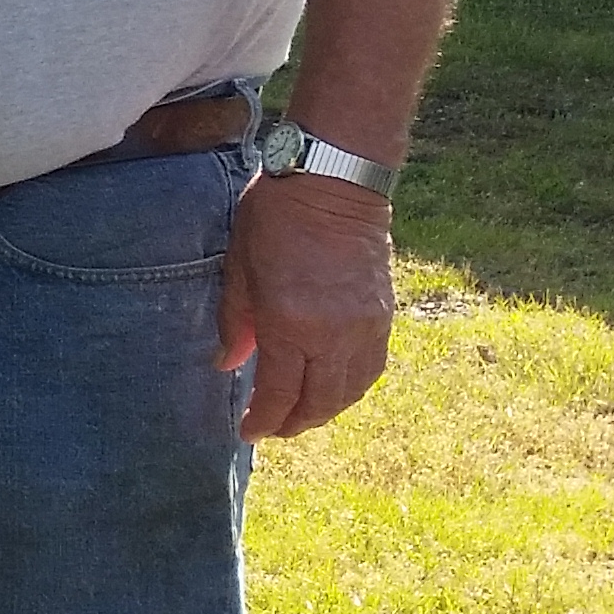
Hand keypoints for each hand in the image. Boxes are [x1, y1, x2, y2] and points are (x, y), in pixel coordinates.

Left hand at [219, 171, 394, 438]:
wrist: (335, 182)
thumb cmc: (276, 217)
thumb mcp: (239, 268)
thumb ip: (235, 322)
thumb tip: (228, 364)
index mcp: (291, 323)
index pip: (280, 392)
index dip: (264, 420)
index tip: (248, 432)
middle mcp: (334, 334)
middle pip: (320, 402)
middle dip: (295, 423)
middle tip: (272, 429)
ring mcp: (365, 327)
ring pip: (351, 390)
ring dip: (325, 410)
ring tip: (300, 414)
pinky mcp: (385, 315)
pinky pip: (371, 368)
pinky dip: (350, 387)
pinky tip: (332, 387)